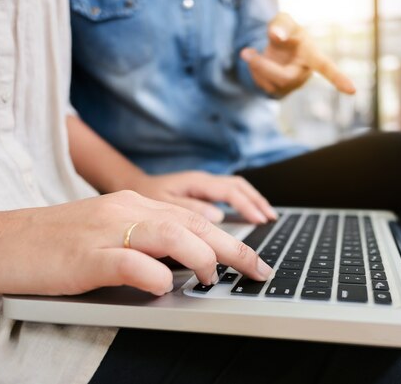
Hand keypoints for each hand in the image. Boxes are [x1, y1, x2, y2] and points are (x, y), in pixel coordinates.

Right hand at [0, 191, 272, 295]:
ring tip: (216, 278)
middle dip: (233, 247)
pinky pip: (130, 262)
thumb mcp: (109, 232)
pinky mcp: (86, 256)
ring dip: (202, 258)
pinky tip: (166, 286)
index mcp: (133, 204)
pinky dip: (154, 275)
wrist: (1, 240)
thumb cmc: (56, 242)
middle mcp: (126, 210)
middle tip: (259, 269)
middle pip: (192, 225)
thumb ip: (147, 241)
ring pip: (170, 234)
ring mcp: (106, 230)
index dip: (229, 237)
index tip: (254, 258)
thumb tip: (185, 264)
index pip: (193, 219)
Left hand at [129, 171, 276, 223]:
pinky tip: (249, 215)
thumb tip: (217, 217)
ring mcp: (203, 184)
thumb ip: (189, 210)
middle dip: (257, 202)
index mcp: (195, 182)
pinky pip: (229, 193)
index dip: (248, 206)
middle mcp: (202, 180)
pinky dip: (243, 202)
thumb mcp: (161, 207)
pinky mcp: (201, 191)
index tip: (261, 221)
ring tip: (267, 217)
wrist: (128, 189)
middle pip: (239, 187)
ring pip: (237, 188)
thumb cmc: (142, 200)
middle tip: (272, 220)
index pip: (230, 192)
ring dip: (253, 201)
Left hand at [240, 12, 355, 96]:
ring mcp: (292, 86)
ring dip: (254, 67)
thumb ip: (281, 24)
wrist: (275, 46)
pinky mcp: (280, 93)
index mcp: (312, 56)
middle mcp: (305, 74)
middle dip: (263, 66)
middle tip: (245, 52)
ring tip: (250, 53)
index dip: (339, 79)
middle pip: (284, 79)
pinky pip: (263, 88)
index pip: (327, 68)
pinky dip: (252, 73)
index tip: (352, 91)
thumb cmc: (285, 32)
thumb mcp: (283, 20)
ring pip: (270, 84)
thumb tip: (276, 36)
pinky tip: (254, 64)